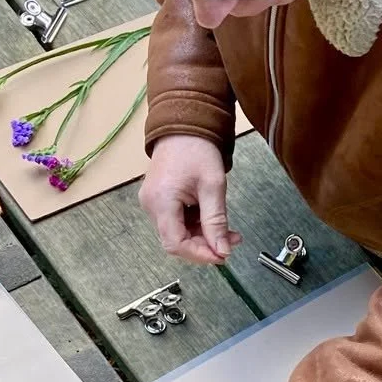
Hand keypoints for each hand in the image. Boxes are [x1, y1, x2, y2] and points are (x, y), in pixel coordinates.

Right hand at [139, 134, 239, 265]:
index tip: (222, 255)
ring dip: (203, 236)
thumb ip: (216, 221)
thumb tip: (221, 250)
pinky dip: (196, 225)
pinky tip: (212, 219)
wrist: (184, 125)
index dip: (199, 254)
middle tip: (230, 242)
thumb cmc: (196, 148)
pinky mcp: (158, 200)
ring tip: (227, 230)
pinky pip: (176, 222)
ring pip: (178, 233)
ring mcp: (152, 203)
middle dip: (205, 246)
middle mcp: (151, 205)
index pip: (175, 244)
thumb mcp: (213, 187)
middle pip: (176, 241)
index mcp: (161, 201)